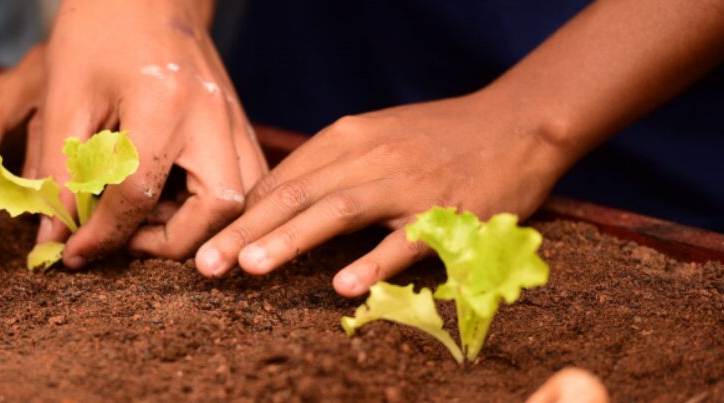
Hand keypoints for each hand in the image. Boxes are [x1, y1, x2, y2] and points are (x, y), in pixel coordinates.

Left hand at [32, 0, 266, 266]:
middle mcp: (211, 115)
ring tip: (146, 223)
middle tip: (124, 242)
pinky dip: (210, 207)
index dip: (102, 235)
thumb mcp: (65, 96)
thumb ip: (59, 171)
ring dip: (197, 229)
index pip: (138, 194)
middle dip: (169, 243)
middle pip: (216, 209)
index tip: (73, 254)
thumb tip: (54, 238)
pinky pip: (244, 181)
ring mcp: (233, 119)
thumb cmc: (97, 31)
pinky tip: (170, 200)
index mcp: (164, 102)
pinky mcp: (237, 122)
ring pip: (241, 202)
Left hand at [195, 92, 571, 296]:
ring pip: (336, 212)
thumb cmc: (438, 137)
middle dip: (243, 230)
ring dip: (288, 240)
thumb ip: (328, 166)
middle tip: (204, 263)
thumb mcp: (375, 135)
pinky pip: (406, 241)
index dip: (240, 211)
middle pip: (295, 194)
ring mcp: (408, 184)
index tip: (204, 240)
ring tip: (248, 267)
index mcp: (348, 137)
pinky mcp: (448, 212)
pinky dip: (373, 262)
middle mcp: (370, 156)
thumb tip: (270, 200)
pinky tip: (342, 286)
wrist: (519, 122)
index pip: (281, 177)